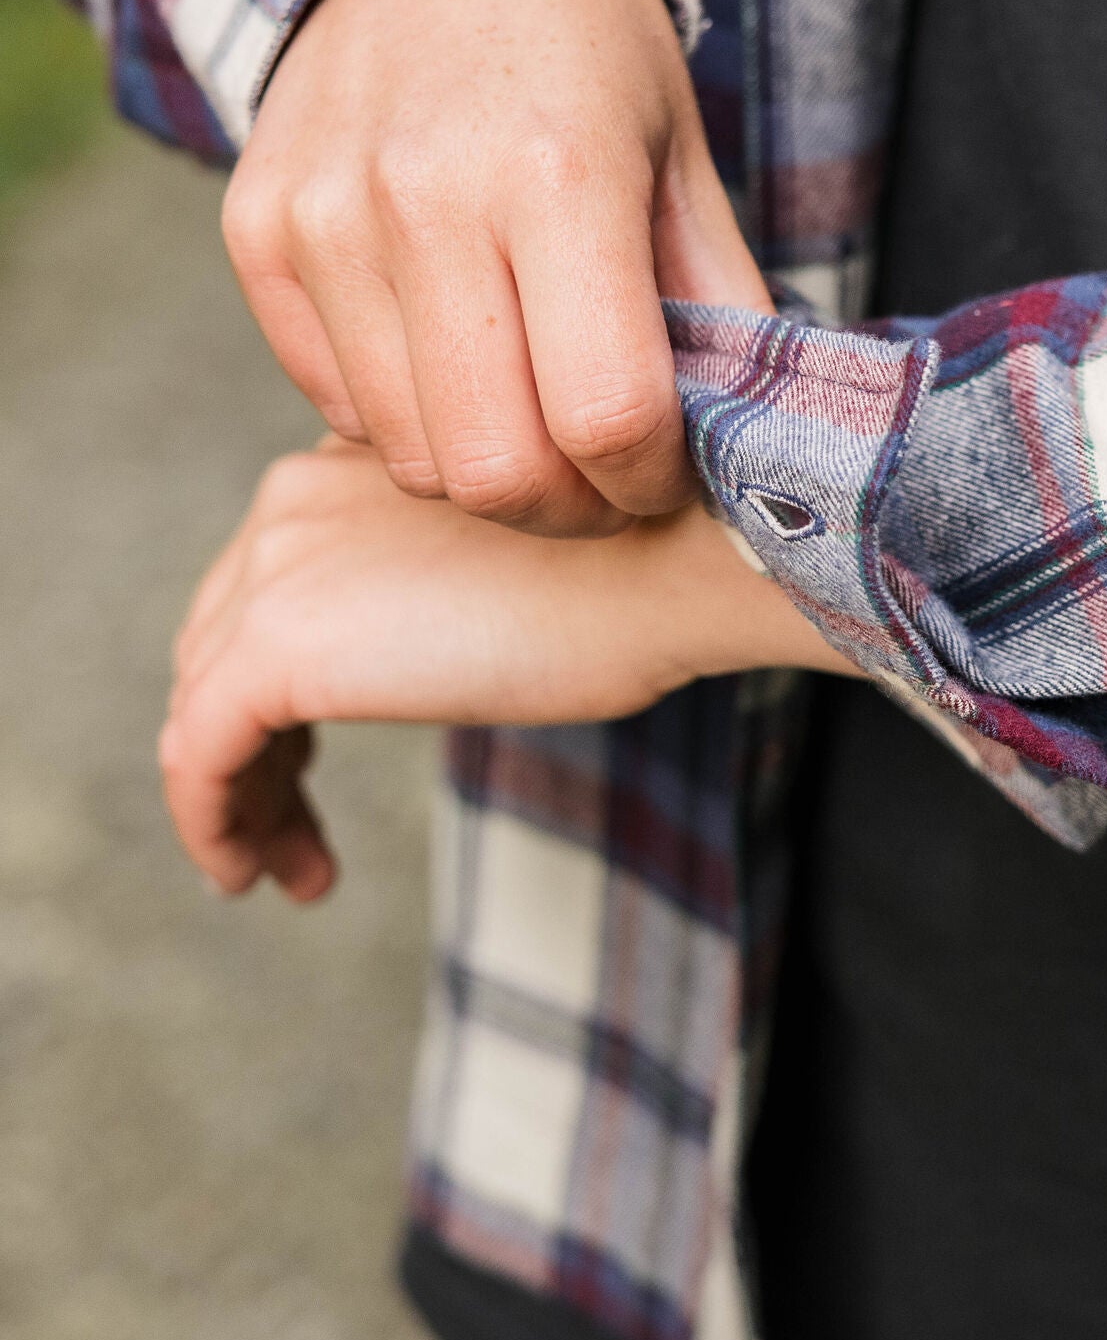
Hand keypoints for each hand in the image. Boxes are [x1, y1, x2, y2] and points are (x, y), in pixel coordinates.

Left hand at [159, 442, 851, 900]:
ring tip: (286, 871)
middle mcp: (292, 501)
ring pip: (207, 703)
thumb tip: (423, 665)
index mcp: (347, 463)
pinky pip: (201, 755)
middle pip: (224, 644)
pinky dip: (214, 823)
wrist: (672, 555)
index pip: (272, 586)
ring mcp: (277, 569)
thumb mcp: (508, 551)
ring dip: (241, 796)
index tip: (316, 760)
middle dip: (255, 745)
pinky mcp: (276, 649)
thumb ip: (434, 587)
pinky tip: (252, 876)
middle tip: (295, 829)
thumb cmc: (635, 564)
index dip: (280, 685)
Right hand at [222, 0, 770, 538]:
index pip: (606, 416)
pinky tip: (455, 355)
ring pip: (411, 458)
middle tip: (607, 478)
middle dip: (571, 509)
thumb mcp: (683, 159)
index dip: (654, 480)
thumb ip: (721, 311)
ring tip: (535, 417)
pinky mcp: (255, 233)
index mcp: (558, 174)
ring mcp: (322, 219)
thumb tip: (753, 457)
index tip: (671, 469)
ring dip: (489, 473)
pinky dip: (407, 419)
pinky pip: (335, 408)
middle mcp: (423, 199)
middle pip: (495, 469)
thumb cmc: (585, 49)